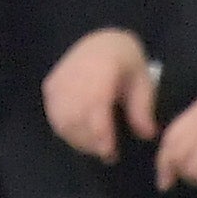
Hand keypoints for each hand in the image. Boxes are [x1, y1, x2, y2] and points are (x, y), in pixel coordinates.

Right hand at [41, 24, 155, 160]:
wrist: (101, 43)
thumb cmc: (126, 64)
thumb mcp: (143, 82)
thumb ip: (143, 109)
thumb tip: (147, 134)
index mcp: (101, 68)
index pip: (95, 103)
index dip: (100, 132)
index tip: (110, 152)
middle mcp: (74, 73)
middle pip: (76, 118)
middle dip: (92, 143)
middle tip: (110, 154)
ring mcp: (59, 81)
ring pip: (63, 122)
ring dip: (81, 141)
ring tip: (99, 145)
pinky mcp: (50, 88)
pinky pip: (55, 119)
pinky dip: (69, 133)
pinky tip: (85, 136)